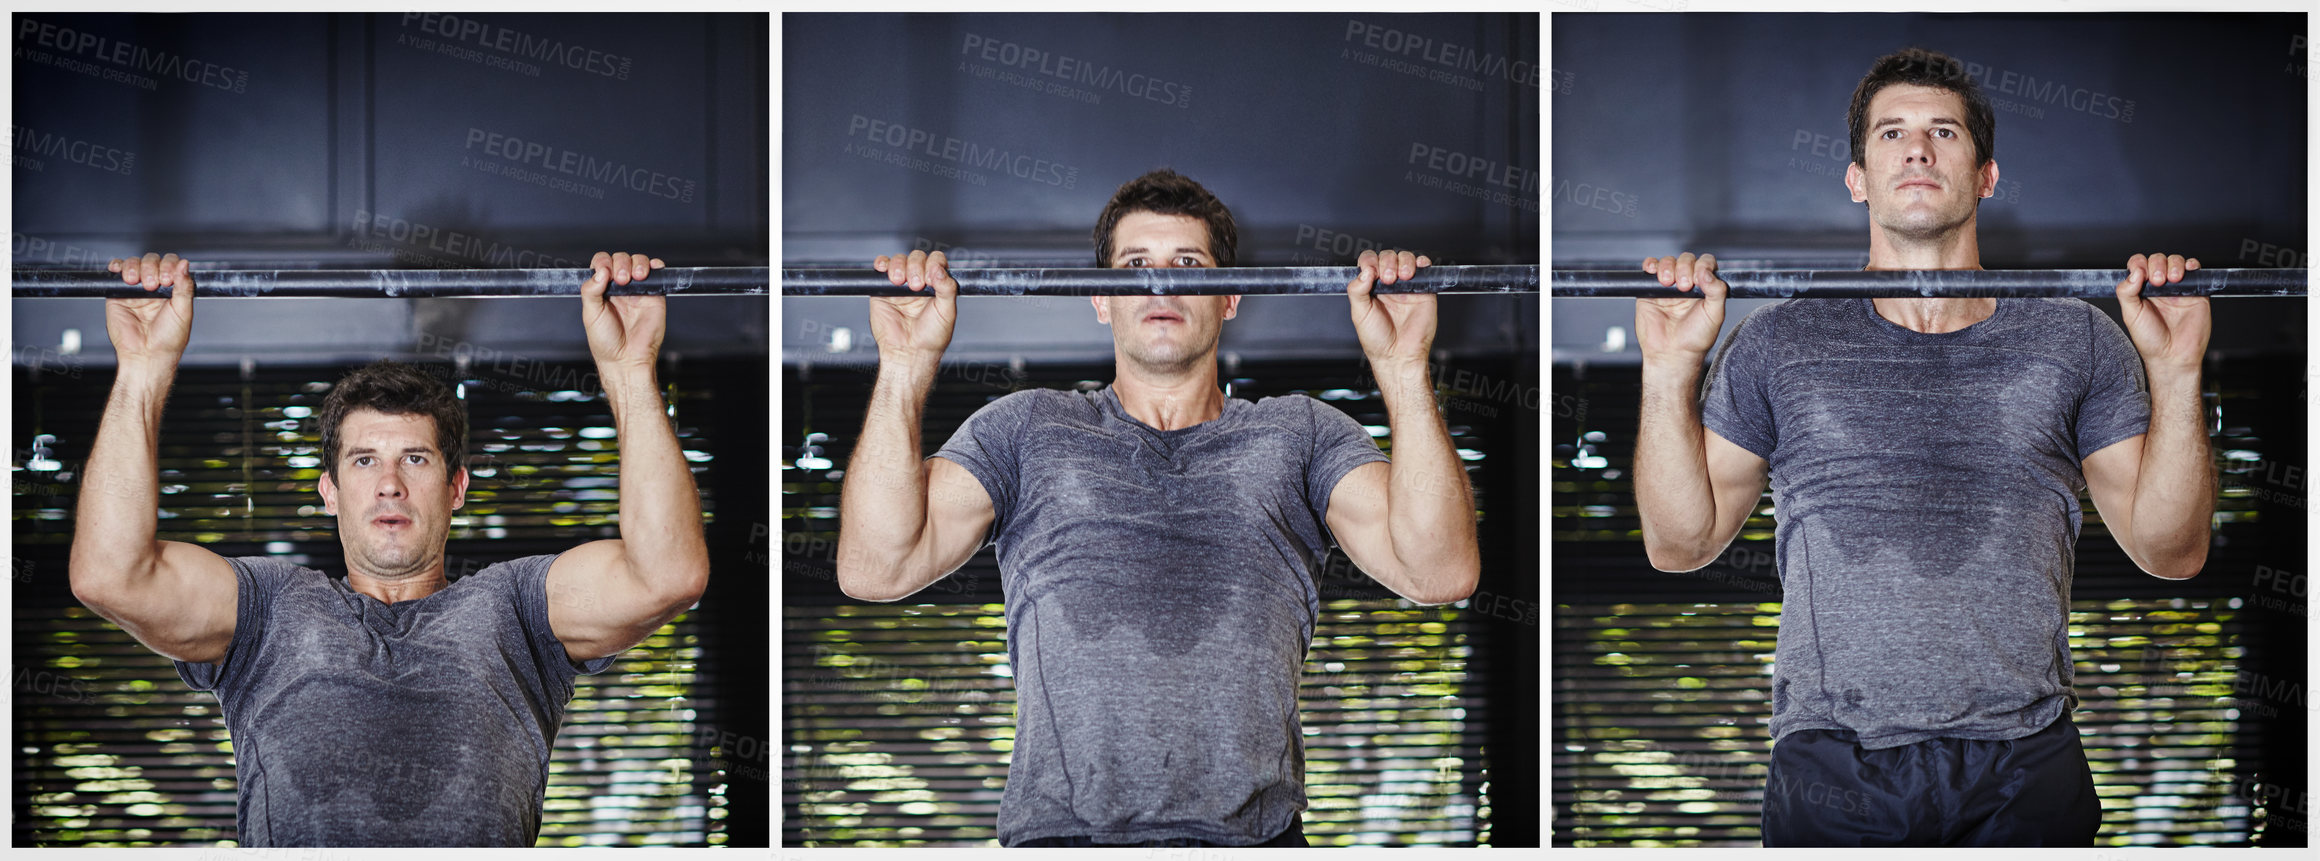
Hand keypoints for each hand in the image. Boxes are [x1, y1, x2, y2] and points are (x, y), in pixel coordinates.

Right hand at [103, 253, 196, 366]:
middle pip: (152, 261)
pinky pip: (116, 273)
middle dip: (152, 268)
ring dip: (136, 267)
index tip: (168, 279)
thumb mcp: (183, 312)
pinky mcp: (118, 294)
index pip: (172, 264)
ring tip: (138, 284)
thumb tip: (185, 265)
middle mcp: (155, 287)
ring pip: (135, 263)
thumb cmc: (168, 339)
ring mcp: (136, 289)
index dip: (169, 265)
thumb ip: (184, 287)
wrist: (147, 355)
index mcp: (173, 290)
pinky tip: (121, 272)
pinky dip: (117, 266)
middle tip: (153, 285)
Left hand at [582, 251, 667, 369]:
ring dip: (637, 263)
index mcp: (602, 290)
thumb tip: (600, 271)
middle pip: (620, 259)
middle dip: (621, 264)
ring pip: (638, 262)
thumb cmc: (606, 342)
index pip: (602, 264)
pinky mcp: (655, 295)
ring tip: (636, 277)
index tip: (605, 273)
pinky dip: (656, 266)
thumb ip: (591, 291)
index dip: (604, 263)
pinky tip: (652, 270)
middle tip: (622, 280)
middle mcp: (620, 287)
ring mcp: (638, 290)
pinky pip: (657, 274)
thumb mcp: (590, 314)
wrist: (627, 358)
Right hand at [867, 250, 958, 366]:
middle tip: (916, 285)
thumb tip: (940, 269)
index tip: (931, 278)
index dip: (933, 264)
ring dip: (899, 265)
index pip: (936, 261)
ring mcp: (900, 285)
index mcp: (937, 285)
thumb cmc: (931, 337)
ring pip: (899, 260)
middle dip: (916, 267)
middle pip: (917, 257)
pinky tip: (884, 270)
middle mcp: (919, 281)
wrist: (909, 352)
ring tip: (900, 282)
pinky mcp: (882, 289)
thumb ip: (947, 289)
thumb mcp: (947, 312)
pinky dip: (882, 263)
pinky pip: (881, 268)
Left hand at [1347, 248, 1435, 369]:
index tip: (1371, 272)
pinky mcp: (1424, 290)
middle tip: (1387, 279)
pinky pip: (1425, 268)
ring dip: (1404, 261)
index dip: (1370, 262)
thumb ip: (1357, 290)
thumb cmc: (1378, 339)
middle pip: (1388, 257)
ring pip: (1405, 258)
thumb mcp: (1359, 314)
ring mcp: (1406, 286)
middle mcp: (1388, 284)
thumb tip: (1365, 271)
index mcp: (1371, 288)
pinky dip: (1422, 263)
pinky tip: (1416, 270)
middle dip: (1387, 263)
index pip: (1369, 262)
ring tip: (1402, 277)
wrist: (1399, 355)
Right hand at [1636, 253, 1727, 361]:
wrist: (1671, 353)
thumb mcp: (1715, 314)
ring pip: (1668, 261)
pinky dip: (1650, 265)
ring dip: (1668, 266)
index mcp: (1705, 287)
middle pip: (1686, 259)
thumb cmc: (1695, 338)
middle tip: (1684, 287)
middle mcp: (1687, 284)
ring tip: (1668, 283)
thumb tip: (1707, 273)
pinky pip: (1649, 269)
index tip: (1699, 278)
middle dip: (1684, 268)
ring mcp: (1667, 286)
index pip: (1706, 263)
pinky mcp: (1649, 290)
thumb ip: (1717, 291)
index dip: (1702, 266)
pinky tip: (1652, 271)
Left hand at [2116, 252, 2208, 372]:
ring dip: (2174, 264)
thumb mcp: (2131, 315)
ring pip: (2176, 262)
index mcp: (2140, 290)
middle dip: (2157, 265)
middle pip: (2157, 260)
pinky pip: (2196, 271)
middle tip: (2157, 282)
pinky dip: (2192, 266)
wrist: (2173, 356)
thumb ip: (2127, 292)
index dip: (2140, 264)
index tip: (2141, 274)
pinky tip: (2187, 272)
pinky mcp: (2196, 292)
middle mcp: (2159, 287)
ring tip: (2172, 280)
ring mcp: (2177, 288)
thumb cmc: (2151, 339)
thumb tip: (2134, 271)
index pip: (2139, 265)